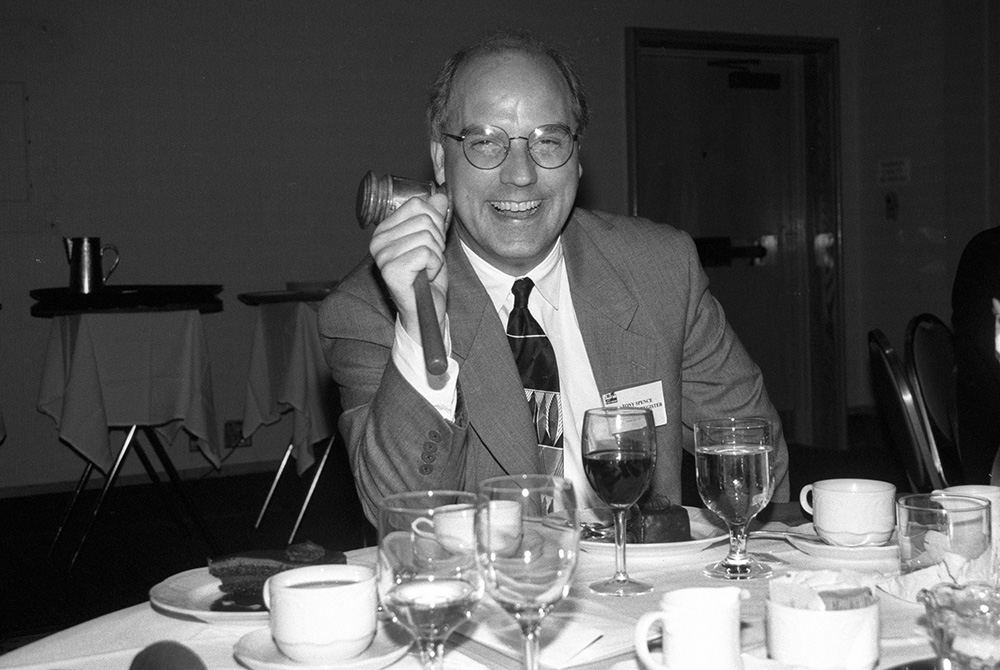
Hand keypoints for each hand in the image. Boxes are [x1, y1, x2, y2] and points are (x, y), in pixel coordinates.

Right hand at [369, 192, 449, 343]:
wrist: (426, 311)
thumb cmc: (427, 279)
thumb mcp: (435, 242)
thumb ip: (435, 218)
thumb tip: (440, 196)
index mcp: (385, 230)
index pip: (417, 204)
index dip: (434, 222)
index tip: (430, 243)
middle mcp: (378, 241)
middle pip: (424, 219)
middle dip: (437, 240)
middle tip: (429, 260)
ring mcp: (382, 257)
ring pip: (427, 237)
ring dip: (436, 256)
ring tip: (426, 270)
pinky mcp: (391, 271)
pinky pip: (426, 253)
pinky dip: (434, 266)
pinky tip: (425, 277)